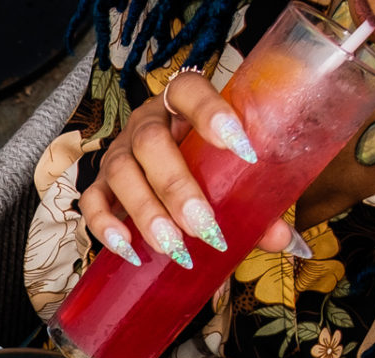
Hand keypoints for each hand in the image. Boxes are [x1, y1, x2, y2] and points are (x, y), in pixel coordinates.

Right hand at [81, 72, 290, 270]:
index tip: (242, 147)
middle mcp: (144, 123)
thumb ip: (254, 201)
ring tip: (171, 245)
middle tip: (202, 225)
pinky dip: (105, 226)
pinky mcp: (99, 184)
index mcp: (181, 105)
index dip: (211, 113)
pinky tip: (128, 249)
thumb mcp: (230, 172)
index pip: (188, 91)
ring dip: (145, 211)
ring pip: (120, 173)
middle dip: (176, 186)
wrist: (164, 169)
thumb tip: (282, 240)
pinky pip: (92, 202)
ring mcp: (117, 153)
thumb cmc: (205, 165)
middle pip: (149, 143)